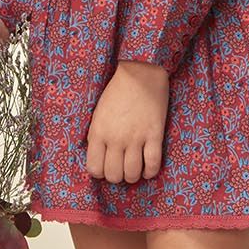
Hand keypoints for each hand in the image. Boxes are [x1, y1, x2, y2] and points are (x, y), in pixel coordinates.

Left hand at [85, 60, 168, 183]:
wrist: (140, 72)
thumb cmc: (117, 91)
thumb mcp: (98, 113)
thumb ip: (97, 136)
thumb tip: (99, 156)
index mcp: (98, 132)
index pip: (94, 168)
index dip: (99, 172)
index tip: (105, 167)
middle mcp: (116, 139)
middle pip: (114, 175)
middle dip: (116, 176)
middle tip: (120, 168)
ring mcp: (136, 138)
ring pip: (132, 174)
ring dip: (133, 176)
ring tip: (134, 169)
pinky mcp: (154, 135)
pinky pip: (152, 164)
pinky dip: (150, 172)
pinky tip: (148, 170)